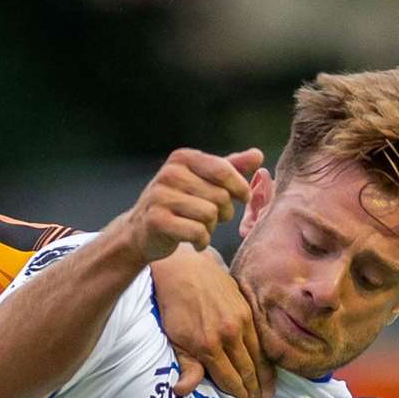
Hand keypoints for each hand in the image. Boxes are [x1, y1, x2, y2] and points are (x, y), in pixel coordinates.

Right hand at [108, 147, 263, 264]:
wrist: (140, 231)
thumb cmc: (178, 204)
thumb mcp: (202, 181)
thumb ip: (229, 167)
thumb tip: (258, 155)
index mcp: (183, 158)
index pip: (223, 170)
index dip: (240, 188)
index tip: (243, 198)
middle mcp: (169, 174)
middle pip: (220, 195)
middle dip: (224, 212)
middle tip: (214, 219)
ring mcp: (160, 197)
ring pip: (210, 214)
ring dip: (211, 228)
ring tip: (201, 229)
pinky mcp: (157, 221)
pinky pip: (197, 232)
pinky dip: (202, 241)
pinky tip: (195, 242)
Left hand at [151, 245, 274, 397]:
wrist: (184, 270)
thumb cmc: (174, 307)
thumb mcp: (173, 339)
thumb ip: (185, 366)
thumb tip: (183, 391)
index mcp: (208, 345)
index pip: (229, 378)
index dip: (238, 393)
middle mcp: (229, 335)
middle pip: (247, 369)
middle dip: (254, 389)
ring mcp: (241, 321)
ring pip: (258, 355)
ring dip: (264, 376)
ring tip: (268, 391)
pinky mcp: (248, 309)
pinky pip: (260, 338)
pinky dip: (265, 355)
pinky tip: (268, 365)